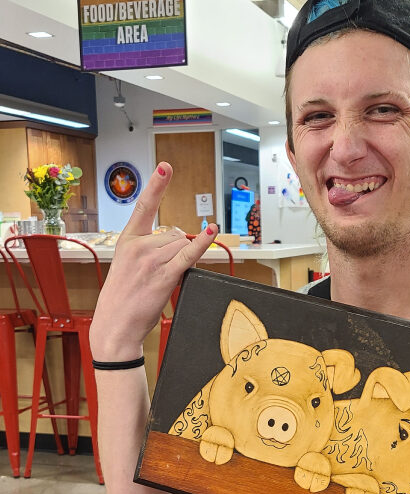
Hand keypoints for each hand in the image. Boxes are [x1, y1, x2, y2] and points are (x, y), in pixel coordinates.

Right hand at [90, 162, 217, 358]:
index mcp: (127, 241)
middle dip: (174, 250)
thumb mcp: (127, 266)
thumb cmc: (122, 298)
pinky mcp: (164, 275)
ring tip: (160, 279)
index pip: (143, 207)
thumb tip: (177, 242)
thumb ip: (148, 249)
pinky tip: (212, 232)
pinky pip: (188, 254)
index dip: (156, 186)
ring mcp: (151, 260)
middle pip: (173, 234)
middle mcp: (138, 246)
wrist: (114, 326)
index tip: (166, 167)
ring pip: (181, 245)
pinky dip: (202, 243)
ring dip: (180, 259)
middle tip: (157, 273)